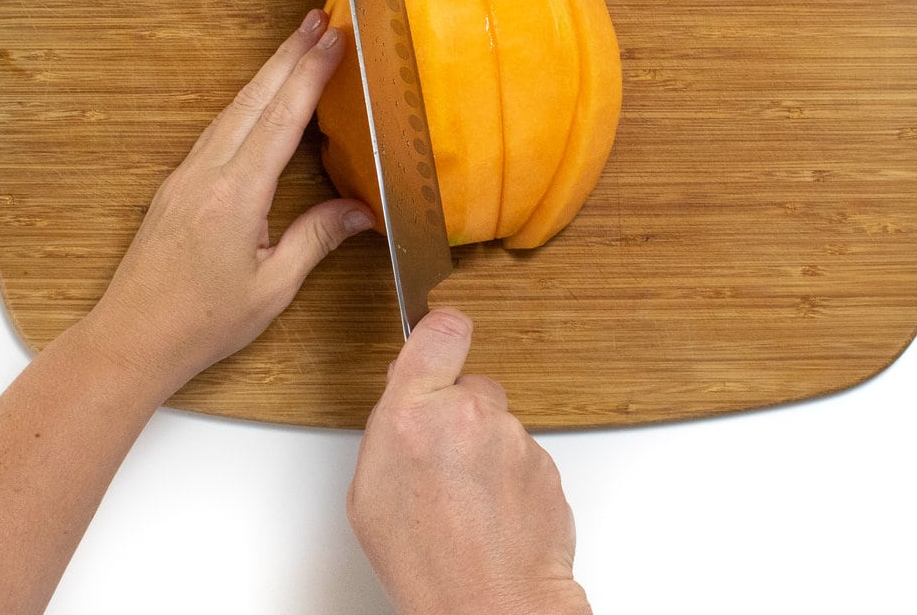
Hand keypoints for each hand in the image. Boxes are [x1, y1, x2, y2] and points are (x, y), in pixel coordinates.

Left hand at [84, 9, 372, 394]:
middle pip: (254, 99)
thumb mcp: (272, 287)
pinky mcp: (179, 185)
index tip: (334, 38)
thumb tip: (361, 209)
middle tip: (320, 18)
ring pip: (234, 109)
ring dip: (269, 73)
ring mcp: (188, 175)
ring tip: (298, 44)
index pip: (281, 119)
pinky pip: (219, 129)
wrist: (130, 339)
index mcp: (235, 194)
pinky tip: (262, 97)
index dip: (310, 75)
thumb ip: (316, 239)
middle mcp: (208, 172)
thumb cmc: (202, 322)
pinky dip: (249, 101)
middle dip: (290, 54)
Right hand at [347, 308, 591, 614]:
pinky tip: (495, 511)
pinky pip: (524, 453)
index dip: (440, 333)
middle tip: (446, 459)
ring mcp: (513, 436)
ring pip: (499, 422)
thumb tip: (406, 400)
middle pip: (472, 383)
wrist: (489, 608)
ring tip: (469, 500)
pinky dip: (512, 475)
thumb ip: (392, 427)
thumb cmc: (425, 562)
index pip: (441, 330)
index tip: (439, 341)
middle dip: (461, 410)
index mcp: (413, 414)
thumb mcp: (370, 492)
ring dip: (487, 449)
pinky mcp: (547, 459)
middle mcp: (468, 414)